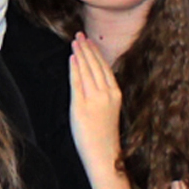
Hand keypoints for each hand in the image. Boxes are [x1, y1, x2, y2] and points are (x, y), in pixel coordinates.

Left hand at [68, 34, 125, 171]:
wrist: (104, 154)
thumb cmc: (104, 135)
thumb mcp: (108, 110)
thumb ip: (102, 94)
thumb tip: (91, 80)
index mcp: (116, 93)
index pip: (105, 67)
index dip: (96, 53)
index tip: (90, 41)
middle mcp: (107, 93)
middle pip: (96, 65)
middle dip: (88, 48)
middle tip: (80, 34)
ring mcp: (94, 99)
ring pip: (87, 70)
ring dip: (80, 53)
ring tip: (75, 41)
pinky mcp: (81, 105)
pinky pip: (77, 82)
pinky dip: (74, 68)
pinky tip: (72, 58)